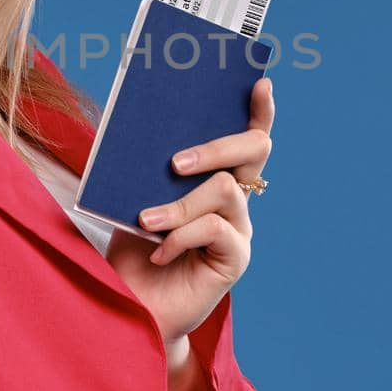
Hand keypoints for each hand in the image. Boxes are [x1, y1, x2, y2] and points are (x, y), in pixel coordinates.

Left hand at [105, 76, 274, 344]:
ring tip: (147, 220)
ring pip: (225, 188)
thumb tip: (143, 129)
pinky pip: (215, 228)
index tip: (260, 83)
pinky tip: (158, 253)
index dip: (259, 110)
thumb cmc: (132, 252)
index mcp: (215, 179)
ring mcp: (239, 228)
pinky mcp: (236, 258)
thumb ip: (148, 171)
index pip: (247, 137)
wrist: (130, 307)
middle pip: (254, 150)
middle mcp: (236, 200)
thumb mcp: (135, 200)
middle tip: (174, 163)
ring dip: (180, 203)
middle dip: (216, 146)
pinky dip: (180, 236)